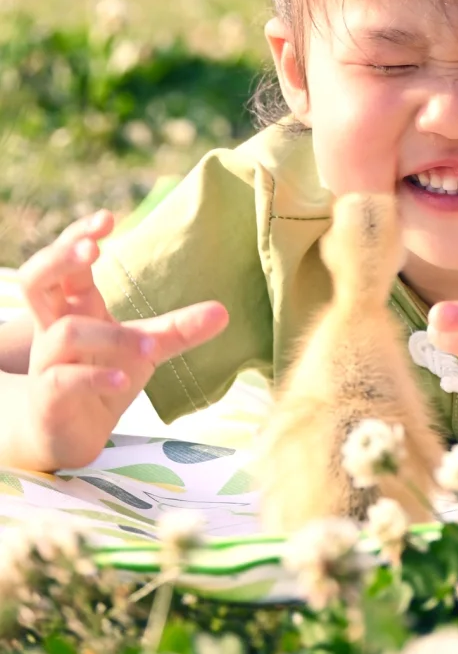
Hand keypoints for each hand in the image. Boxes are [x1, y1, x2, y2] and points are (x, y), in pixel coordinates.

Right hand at [18, 210, 227, 470]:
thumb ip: (178, 329)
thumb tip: (224, 312)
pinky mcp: (48, 397)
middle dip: (60, 259)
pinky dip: (95, 377)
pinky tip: (123, 380)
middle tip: (93, 249)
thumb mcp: (146, 348)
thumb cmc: (103, 375)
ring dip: (110, 336)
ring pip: (65, 333)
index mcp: (76, 306)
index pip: (66, 261)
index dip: (77, 237)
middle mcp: (54, 327)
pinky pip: (63, 379)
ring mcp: (47, 361)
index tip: (108, 219)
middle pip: (36, 279)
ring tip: (148, 346)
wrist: (72, 434)